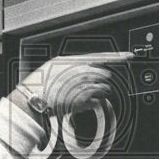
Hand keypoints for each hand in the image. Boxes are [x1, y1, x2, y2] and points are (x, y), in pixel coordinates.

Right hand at [10, 52, 133, 119]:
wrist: (29, 102)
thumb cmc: (40, 89)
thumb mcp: (55, 71)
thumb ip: (74, 70)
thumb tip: (92, 74)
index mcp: (68, 60)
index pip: (98, 56)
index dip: (116, 57)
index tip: (129, 56)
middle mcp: (75, 70)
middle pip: (102, 73)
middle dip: (102, 80)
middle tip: (95, 86)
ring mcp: (77, 85)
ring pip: (101, 87)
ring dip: (98, 92)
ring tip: (84, 96)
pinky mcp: (79, 98)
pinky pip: (95, 100)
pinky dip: (91, 102)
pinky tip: (83, 102)